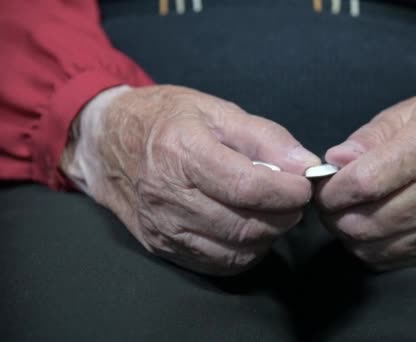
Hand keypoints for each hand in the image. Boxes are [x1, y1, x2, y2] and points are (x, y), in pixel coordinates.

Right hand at [61, 85, 319, 274]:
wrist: (106, 142)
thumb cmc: (166, 118)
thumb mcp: (218, 111)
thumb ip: (266, 137)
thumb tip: (306, 166)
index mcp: (182, 151)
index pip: (246, 186)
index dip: (285, 191)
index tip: (304, 186)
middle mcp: (167, 195)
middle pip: (243, 225)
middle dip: (283, 216)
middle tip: (293, 199)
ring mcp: (161, 226)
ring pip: (234, 250)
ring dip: (267, 236)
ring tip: (273, 212)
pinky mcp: (160, 246)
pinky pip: (216, 264)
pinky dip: (244, 252)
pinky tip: (250, 230)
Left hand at [316, 93, 415, 270]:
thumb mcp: (404, 115)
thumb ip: (365, 139)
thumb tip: (333, 163)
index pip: (365, 183)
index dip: (332, 189)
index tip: (323, 185)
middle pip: (365, 223)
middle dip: (334, 214)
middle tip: (331, 199)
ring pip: (372, 247)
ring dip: (348, 233)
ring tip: (350, 210)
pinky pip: (389, 260)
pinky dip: (369, 246)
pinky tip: (372, 224)